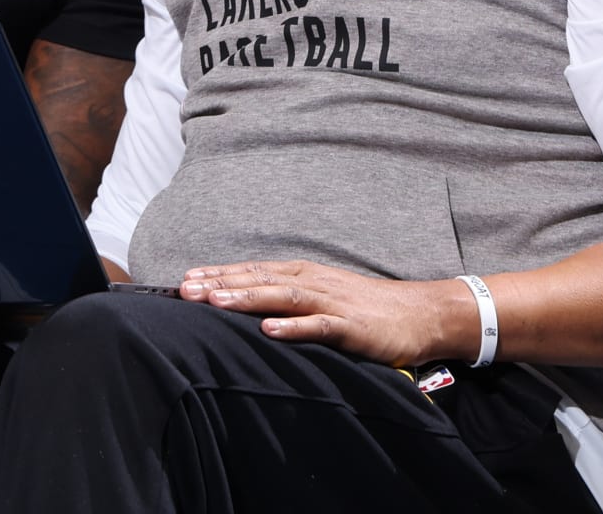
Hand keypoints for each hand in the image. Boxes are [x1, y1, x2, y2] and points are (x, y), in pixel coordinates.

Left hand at [179, 259, 471, 367]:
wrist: (418, 313)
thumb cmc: (364, 307)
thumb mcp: (320, 296)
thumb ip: (287, 299)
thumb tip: (246, 305)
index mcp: (302, 275)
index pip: (252, 271)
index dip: (218, 274)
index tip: (184, 280)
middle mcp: (311, 282)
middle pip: (259, 280)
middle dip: (221, 284)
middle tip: (185, 290)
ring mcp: (331, 302)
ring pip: (282, 297)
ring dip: (247, 298)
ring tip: (216, 303)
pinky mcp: (350, 326)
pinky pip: (319, 326)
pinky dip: (293, 328)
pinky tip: (270, 331)